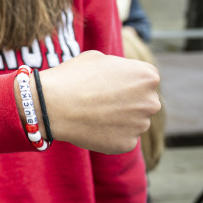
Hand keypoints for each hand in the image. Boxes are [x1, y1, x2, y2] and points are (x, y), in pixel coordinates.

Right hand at [38, 50, 160, 153]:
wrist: (51, 105)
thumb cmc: (72, 77)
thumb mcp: (98, 58)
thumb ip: (120, 68)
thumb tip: (125, 77)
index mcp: (147, 76)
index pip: (145, 79)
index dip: (125, 80)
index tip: (107, 83)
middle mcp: (151, 102)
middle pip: (144, 101)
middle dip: (127, 101)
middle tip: (100, 100)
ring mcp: (141, 125)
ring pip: (134, 121)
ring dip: (119, 118)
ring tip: (92, 113)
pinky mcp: (128, 144)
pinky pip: (122, 137)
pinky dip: (109, 133)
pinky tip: (91, 126)